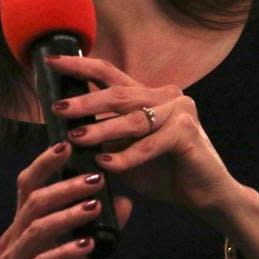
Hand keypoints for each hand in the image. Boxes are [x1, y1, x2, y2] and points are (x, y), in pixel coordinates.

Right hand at [0, 141, 132, 258]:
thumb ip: (97, 232)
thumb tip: (125, 201)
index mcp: (23, 228)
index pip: (29, 185)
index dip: (45, 162)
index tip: (69, 144)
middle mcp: (13, 239)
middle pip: (33, 200)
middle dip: (64, 184)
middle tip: (95, 175)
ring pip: (36, 228)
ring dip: (67, 213)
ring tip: (95, 205)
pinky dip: (65, 252)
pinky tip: (88, 245)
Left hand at [45, 55, 241, 219]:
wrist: (206, 196)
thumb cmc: (163, 174)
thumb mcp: (124, 153)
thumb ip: (102, 139)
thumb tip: (63, 133)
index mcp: (148, 95)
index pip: (109, 73)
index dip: (80, 65)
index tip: (51, 61)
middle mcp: (165, 96)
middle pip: (118, 93)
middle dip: (85, 100)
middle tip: (57, 108)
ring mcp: (179, 111)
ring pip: (132, 119)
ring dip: (101, 129)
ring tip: (75, 138)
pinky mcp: (187, 132)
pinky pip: (150, 144)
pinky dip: (126, 156)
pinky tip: (106, 163)